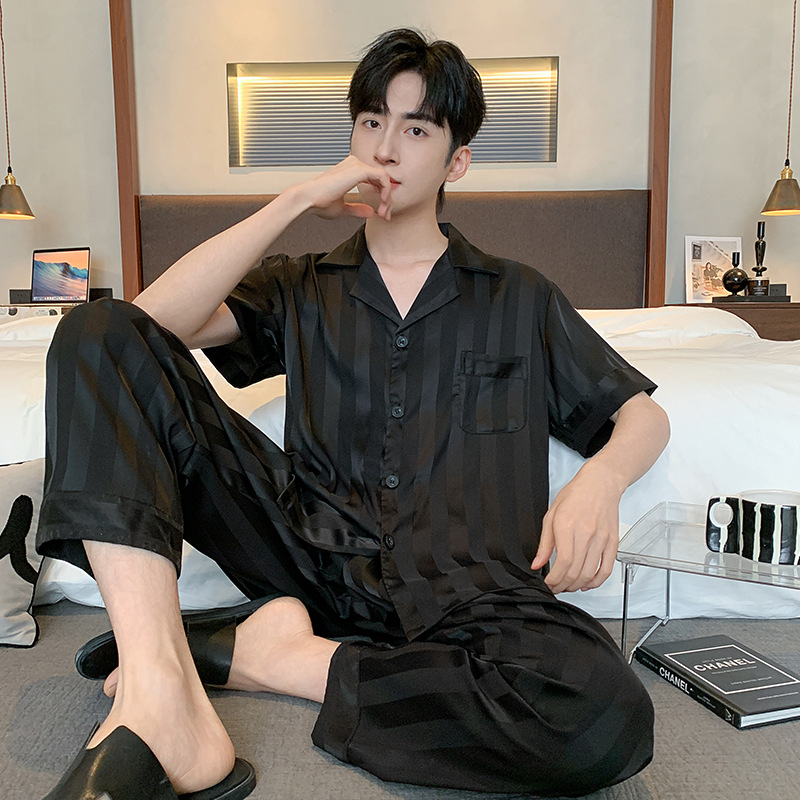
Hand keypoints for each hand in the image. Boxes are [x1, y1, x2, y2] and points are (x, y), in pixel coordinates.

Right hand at [296, 156, 392, 220]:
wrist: (308, 199)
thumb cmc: (318, 201)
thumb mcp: (342, 207)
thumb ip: (357, 208)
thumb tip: (369, 212)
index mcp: (349, 170)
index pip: (374, 179)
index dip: (381, 196)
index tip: (381, 212)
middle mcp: (354, 164)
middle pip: (380, 179)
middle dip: (386, 199)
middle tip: (384, 214)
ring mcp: (357, 165)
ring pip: (384, 178)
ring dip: (387, 197)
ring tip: (383, 212)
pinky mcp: (359, 170)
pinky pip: (383, 177)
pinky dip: (386, 191)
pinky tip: (382, 203)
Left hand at [531, 461, 622, 593]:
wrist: (601, 484)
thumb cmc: (576, 495)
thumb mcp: (551, 515)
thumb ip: (545, 543)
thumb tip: (537, 563)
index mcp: (567, 526)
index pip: (563, 562)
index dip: (554, 579)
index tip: (548, 584)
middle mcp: (586, 534)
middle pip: (576, 572)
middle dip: (563, 586)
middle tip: (556, 587)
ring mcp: (601, 539)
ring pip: (590, 574)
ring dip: (577, 586)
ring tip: (568, 586)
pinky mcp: (613, 542)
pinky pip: (606, 569)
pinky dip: (596, 582)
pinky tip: (587, 584)